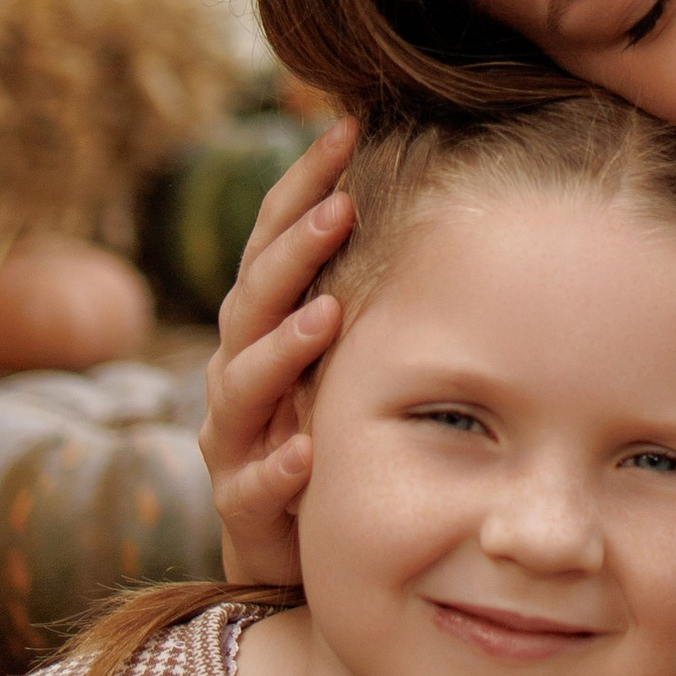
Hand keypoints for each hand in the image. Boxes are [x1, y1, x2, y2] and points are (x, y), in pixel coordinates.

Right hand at [199, 115, 356, 586]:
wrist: (292, 548)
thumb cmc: (334, 433)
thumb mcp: (349, 358)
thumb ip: (370, 289)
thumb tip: (442, 191)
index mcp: (263, 329)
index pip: (274, 243)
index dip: (302, 185)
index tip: (345, 127)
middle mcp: (237, 374)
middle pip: (251, 301)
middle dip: (293, 252)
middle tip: (341, 208)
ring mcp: (234, 439)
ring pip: (241, 385)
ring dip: (283, 349)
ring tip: (326, 316)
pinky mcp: (240, 507)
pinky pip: (251, 485)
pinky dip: (279, 467)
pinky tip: (308, 450)